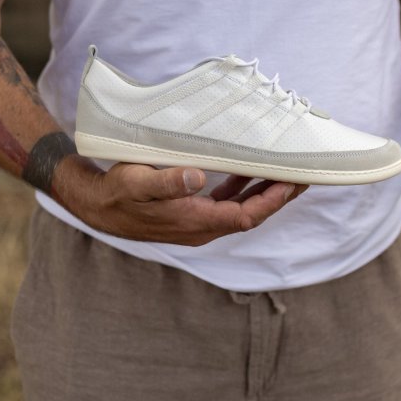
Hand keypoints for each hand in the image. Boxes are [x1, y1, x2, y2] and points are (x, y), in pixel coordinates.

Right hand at [62, 159, 307, 244]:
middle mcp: (201, 227)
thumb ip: (168, 181)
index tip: (292, 182)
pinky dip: (243, 189)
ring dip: (264, 192)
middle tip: (304, 175)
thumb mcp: (138, 181)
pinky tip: (250, 173)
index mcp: (195, 222)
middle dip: (278, 196)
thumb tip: (197, 177)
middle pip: (251, 214)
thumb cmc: (118, 192)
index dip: (271, 201)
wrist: (97, 205)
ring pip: (242, 209)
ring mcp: (197, 222)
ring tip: (287, 173)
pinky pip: (227, 204)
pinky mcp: (192, 213)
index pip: (246, 215)